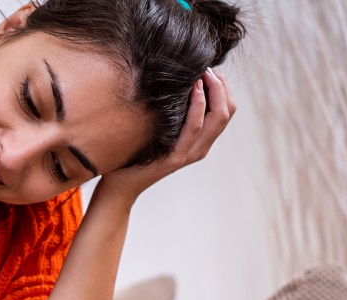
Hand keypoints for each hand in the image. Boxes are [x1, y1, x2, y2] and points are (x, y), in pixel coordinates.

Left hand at [97, 68, 236, 200]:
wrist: (120, 185)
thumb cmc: (136, 153)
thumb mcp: (160, 131)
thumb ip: (173, 115)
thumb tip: (176, 83)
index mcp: (200, 142)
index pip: (226, 111)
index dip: (224, 88)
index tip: (210, 70)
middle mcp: (200, 149)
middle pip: (226, 112)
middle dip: (222, 86)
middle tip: (208, 68)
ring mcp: (189, 153)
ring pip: (217, 117)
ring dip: (214, 90)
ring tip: (202, 73)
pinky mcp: (176, 156)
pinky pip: (194, 127)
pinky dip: (197, 104)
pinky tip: (193, 88)